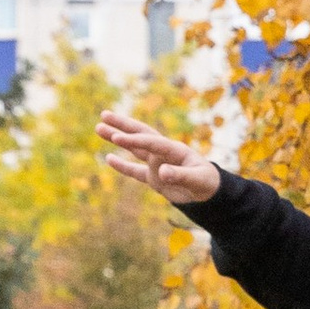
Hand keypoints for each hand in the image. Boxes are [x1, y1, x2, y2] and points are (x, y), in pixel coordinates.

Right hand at [99, 111, 221, 207]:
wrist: (210, 193)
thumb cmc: (207, 183)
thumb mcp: (197, 180)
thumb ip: (180, 175)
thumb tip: (161, 172)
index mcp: (174, 150)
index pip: (151, 142)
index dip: (135, 140)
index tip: (118, 138)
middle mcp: (163, 153)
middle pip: (140, 134)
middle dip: (122, 125)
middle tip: (104, 115)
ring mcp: (157, 164)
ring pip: (134, 149)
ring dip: (118, 139)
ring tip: (99, 128)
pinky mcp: (154, 177)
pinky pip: (135, 170)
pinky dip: (122, 165)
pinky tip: (108, 158)